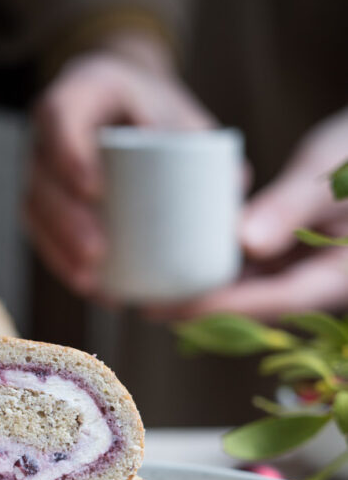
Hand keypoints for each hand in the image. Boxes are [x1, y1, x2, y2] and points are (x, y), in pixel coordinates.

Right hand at [23, 45, 214, 296]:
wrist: (128, 105)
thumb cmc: (158, 110)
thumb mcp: (180, 112)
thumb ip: (205, 144)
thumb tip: (238, 185)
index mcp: (82, 92)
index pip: (59, 117)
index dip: (69, 154)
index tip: (96, 191)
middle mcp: (49, 130)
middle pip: (42, 176)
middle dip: (66, 219)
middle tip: (98, 251)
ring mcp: (40, 166)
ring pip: (35, 209)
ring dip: (59, 249)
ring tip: (90, 282)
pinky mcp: (43, 199)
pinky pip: (42, 232)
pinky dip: (64, 262)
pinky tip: (91, 289)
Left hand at [157, 108, 347, 319]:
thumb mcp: (327, 169)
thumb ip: (291, 206)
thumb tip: (246, 243)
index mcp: (341, 275)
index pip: (279, 300)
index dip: (226, 308)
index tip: (178, 309)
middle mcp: (324, 282)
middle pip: (260, 307)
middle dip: (206, 311)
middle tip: (151, 307)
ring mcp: (308, 272)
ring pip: (252, 293)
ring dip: (208, 295)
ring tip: (155, 292)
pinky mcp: (293, 257)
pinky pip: (253, 272)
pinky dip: (220, 270)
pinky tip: (180, 267)